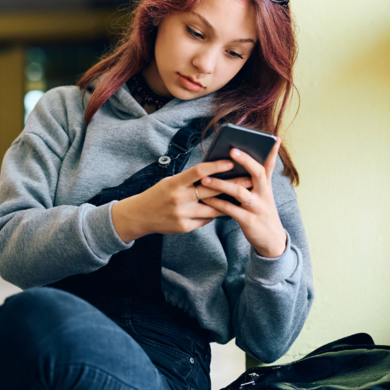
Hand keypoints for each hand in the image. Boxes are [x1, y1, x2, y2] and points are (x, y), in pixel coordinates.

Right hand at [111, 159, 253, 241]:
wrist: (139, 216)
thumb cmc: (157, 194)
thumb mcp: (170, 182)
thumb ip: (189, 179)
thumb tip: (214, 172)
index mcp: (175, 184)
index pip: (199, 172)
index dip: (217, 166)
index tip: (232, 161)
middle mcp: (179, 199)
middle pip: (212, 190)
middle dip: (233, 184)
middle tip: (250, 179)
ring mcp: (182, 215)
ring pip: (213, 208)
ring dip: (228, 202)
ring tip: (242, 196)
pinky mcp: (184, 227)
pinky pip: (205, 219)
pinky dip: (213, 213)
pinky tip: (220, 209)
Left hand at [198, 141, 287, 257]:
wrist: (271, 240)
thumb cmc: (261, 213)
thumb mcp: (263, 196)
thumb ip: (253, 181)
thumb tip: (239, 164)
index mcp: (266, 186)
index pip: (270, 165)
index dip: (272, 152)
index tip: (273, 138)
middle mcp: (264, 194)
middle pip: (258, 173)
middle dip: (246, 161)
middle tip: (232, 151)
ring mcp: (257, 207)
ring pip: (240, 191)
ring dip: (221, 184)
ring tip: (205, 179)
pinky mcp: (248, 220)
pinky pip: (230, 209)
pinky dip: (217, 203)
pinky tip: (205, 198)